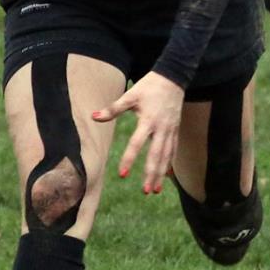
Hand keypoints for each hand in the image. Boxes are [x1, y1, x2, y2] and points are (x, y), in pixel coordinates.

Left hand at [98, 72, 185, 195]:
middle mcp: (161, 128)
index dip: (129, 159)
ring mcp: (171, 130)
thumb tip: (93, 116)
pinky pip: (173, 150)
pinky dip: (170, 164)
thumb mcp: (130, 95)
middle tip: (145, 191)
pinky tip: (167, 176)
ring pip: (167, 156)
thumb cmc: (149, 86)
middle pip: (156, 155)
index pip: (137, 143)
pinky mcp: (176, 130)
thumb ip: (113, 109)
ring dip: (161, 174)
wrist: (173, 77)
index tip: (123, 174)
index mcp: (148, 120)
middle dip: (152, 174)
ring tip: (155, 191)